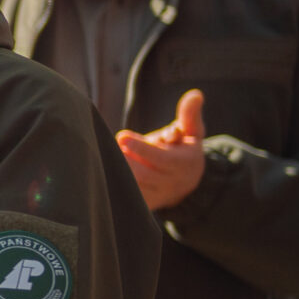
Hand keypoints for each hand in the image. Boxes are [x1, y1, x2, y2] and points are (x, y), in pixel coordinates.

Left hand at [115, 88, 206, 210]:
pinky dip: (115, 185)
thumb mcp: (192, 132)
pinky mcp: (145, 204)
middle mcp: (171, 182)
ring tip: (107, 155)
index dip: (141, 147)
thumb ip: (190, 115)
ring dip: (118, 172)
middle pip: (144, 174)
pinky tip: (103, 172)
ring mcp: (158, 195)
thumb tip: (195, 95)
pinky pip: (128, 198)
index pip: (161, 157)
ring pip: (134, 188)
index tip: (122, 136)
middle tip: (111, 145)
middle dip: (125, 159)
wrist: (187, 183)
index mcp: (184, 163)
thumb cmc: (184, 150)